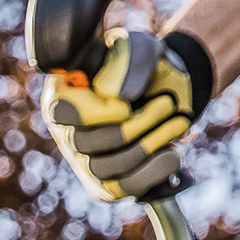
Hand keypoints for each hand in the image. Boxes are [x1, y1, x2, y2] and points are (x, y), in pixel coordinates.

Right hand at [42, 28, 209, 199]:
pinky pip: (121, 189)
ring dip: (148, 145)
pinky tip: (171, 153)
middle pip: (84, 144)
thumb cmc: (146, 68)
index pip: (61, 111)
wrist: (167, 92)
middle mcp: (65, 132)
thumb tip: (116, 96)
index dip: (97, 112)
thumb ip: (128, 62)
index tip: (128, 104)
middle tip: (166, 104)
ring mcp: (82, 163)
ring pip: (103, 168)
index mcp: (62, 95)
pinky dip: (152, 171)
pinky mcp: (104, 186)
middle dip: (133, 126)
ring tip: (178, 123)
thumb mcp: (141, 50)